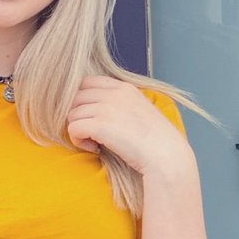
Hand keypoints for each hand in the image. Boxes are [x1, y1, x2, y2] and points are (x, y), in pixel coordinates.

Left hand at [67, 76, 193, 178]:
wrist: (166, 155)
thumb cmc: (156, 141)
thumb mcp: (141, 111)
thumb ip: (120, 104)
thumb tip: (95, 110)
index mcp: (124, 88)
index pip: (87, 82)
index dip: (83, 101)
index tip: (92, 118)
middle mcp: (114, 93)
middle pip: (75, 97)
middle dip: (78, 116)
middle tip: (92, 134)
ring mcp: (106, 108)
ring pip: (71, 114)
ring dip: (78, 130)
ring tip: (95, 143)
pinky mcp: (100, 125)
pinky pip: (73, 128)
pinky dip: (78, 141)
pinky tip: (95, 148)